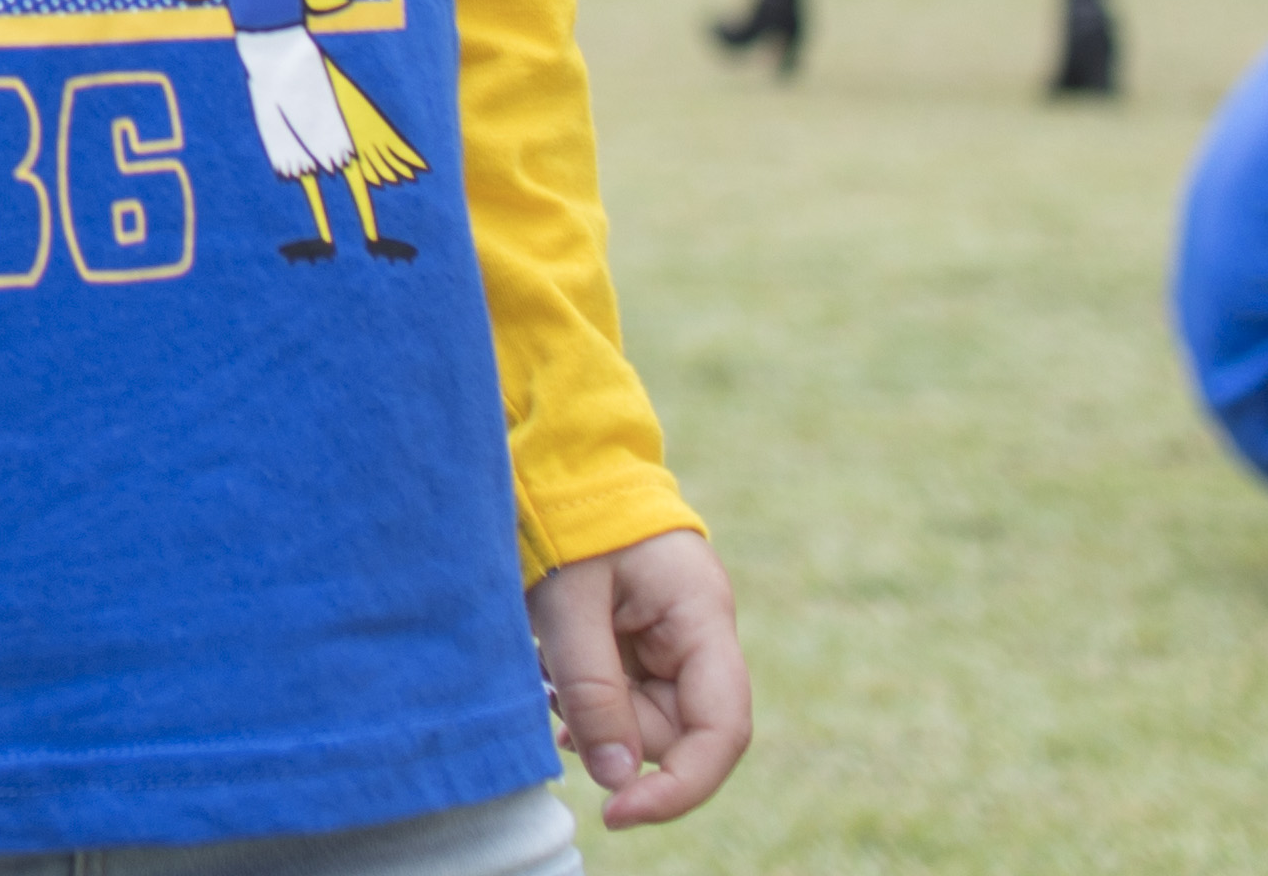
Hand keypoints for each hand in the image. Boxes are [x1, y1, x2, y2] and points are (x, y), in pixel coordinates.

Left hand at [530, 529, 751, 827]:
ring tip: (546, 665)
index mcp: (702, 618)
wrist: (560, 456)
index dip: (679, 786)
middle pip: (675, 729)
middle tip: (551, 695)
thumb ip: (593, 691)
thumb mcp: (568, 603)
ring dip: (593, 711)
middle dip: (614, 732)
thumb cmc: (567, 515)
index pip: (721, 730)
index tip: (618, 812)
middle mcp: (699, 634)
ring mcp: (672, 637)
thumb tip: (616, 779)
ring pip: (643, 716)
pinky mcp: (642, 637)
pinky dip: (588, 697)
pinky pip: (625, 692)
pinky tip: (553, 679)